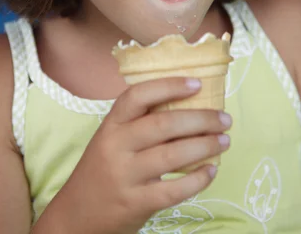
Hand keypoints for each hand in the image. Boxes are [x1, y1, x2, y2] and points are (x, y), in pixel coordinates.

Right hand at [49, 78, 230, 233]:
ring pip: (172, 155)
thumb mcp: (112, 139)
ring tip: (224, 141)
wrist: (76, 216)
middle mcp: (116, 146)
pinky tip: (211, 170)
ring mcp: (125, 176)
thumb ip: (139, 122)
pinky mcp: (135, 203)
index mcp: (111, 124)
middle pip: (163, 124)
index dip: (169, 86)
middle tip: (224, 118)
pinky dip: (198, 179)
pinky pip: (174, 189)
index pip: (138, 96)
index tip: (196, 83)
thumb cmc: (102, 170)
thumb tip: (188, 103)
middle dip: (201, 119)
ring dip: (205, 146)